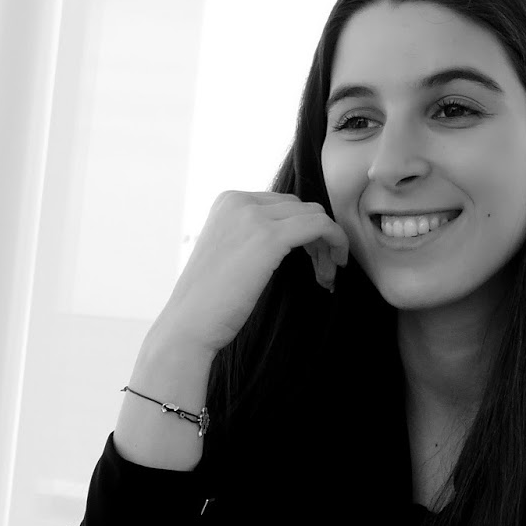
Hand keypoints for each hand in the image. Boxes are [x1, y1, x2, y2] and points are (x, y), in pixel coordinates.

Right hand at [157, 191, 349, 355]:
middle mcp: (239, 201)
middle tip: (322, 272)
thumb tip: (294, 233)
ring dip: (328, 244)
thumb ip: (253, 233)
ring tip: (325, 276)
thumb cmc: (210, 301)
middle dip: (318, 238)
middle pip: (301, 207)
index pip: (284, 204)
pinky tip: (333, 268)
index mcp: (228, 200)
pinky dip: (336, 242)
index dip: (305, 231)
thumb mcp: (230, 251)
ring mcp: (252, 216)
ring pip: (315, 214)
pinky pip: (320, 226)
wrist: (189, 325)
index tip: (312, 262)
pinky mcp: (268, 237)